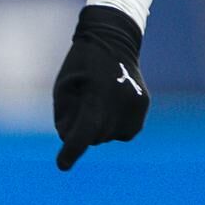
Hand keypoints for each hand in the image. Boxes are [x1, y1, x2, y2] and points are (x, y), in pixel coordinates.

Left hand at [52, 4, 148, 170]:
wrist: (114, 40)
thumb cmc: (81, 63)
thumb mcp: (64, 85)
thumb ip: (65, 115)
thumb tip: (74, 142)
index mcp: (98, 92)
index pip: (85, 129)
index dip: (72, 149)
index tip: (62, 165)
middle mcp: (120, 100)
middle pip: (96, 136)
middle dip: (84, 129)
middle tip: (81, 101)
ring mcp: (136, 105)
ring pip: (110, 136)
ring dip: (99, 126)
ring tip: (98, 98)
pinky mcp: (143, 107)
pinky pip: (124, 131)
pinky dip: (113, 125)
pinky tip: (111, 105)